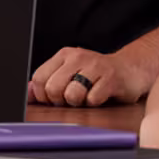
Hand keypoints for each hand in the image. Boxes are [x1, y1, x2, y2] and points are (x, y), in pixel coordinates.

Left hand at [30, 45, 152, 106]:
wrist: (132, 69)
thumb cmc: (97, 75)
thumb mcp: (70, 74)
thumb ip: (48, 82)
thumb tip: (27, 94)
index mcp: (64, 55)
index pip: (39, 78)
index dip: (43, 95)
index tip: (54, 98)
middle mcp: (78, 57)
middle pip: (53, 88)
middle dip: (60, 101)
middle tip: (71, 99)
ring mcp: (96, 66)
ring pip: (72, 94)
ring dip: (79, 102)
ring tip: (87, 96)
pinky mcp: (112, 79)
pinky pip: (93, 99)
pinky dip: (95, 103)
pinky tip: (101, 95)